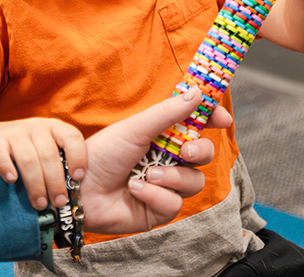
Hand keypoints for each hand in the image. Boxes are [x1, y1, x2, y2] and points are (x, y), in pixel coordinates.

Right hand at [0, 117, 85, 209]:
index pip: (71, 136)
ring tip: (39, 204)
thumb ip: (62, 163)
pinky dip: (7, 168)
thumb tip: (79, 194)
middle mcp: (36, 127)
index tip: (78, 178)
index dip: (77, 156)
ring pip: (28, 158)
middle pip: (48, 154)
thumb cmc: (29, 149)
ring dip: (35, 184)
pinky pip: (1, 154)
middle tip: (59, 203)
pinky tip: (12, 181)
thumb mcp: (49, 148)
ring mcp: (15, 133)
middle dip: (55, 182)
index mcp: (54, 128)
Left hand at [79, 88, 231, 233]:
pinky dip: (155, 195)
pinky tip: (135, 189)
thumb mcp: (135, 128)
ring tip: (147, 173)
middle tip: (185, 149)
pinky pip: (174, 203)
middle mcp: (167, 160)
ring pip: (193, 181)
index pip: (196, 125)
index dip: (212, 120)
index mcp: (161, 136)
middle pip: (203, 154)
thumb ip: (168, 113)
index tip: (223, 118)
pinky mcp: (159, 210)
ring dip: (171, 176)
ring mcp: (164, 186)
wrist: (80, 188)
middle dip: (200, 150)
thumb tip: (198, 92)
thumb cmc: (103, 153)